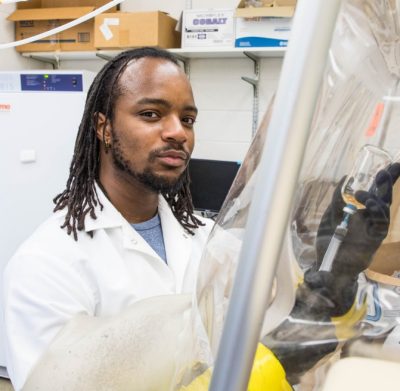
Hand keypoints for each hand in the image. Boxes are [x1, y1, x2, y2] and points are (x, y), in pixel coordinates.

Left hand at [315, 163, 399, 278]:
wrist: (327, 263)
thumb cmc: (329, 239)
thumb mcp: (330, 214)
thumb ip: (338, 198)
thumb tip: (346, 177)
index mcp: (361, 211)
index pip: (375, 191)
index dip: (384, 179)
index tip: (391, 164)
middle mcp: (370, 218)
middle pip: (384, 197)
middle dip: (387, 183)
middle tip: (387, 169)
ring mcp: (373, 229)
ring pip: (383, 211)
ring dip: (377, 199)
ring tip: (362, 194)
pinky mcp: (374, 240)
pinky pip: (381, 225)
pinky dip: (378, 214)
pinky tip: (371, 205)